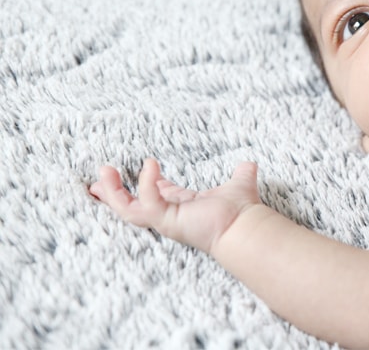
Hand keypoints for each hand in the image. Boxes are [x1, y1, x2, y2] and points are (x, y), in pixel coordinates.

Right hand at [89, 158, 260, 254]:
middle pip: (131, 207)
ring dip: (112, 192)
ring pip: (127, 210)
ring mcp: (165, 221)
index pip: (155, 197)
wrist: (246, 226)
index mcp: (182, 207)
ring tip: (104, 170)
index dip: (144, 184)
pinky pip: (146, 203)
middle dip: (112, 192)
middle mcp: (170, 216)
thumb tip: (249, 164)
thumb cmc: (242, 211)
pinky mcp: (166, 221)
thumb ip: (241, 174)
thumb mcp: (238, 185)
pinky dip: (145, 184)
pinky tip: (150, 165)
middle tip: (98, 176)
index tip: (135, 170)